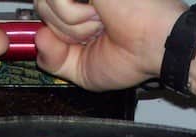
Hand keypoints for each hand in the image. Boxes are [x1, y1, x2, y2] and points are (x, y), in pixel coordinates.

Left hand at [33, 0, 184, 90]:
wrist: (157, 45)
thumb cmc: (133, 55)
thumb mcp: (83, 70)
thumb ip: (54, 60)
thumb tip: (39, 38)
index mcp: (81, 8)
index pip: (44, 13)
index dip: (52, 33)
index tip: (76, 43)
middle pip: (40, 7)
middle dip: (63, 32)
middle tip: (96, 33)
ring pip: (45, 3)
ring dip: (71, 25)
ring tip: (101, 23)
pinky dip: (73, 16)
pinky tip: (100, 14)